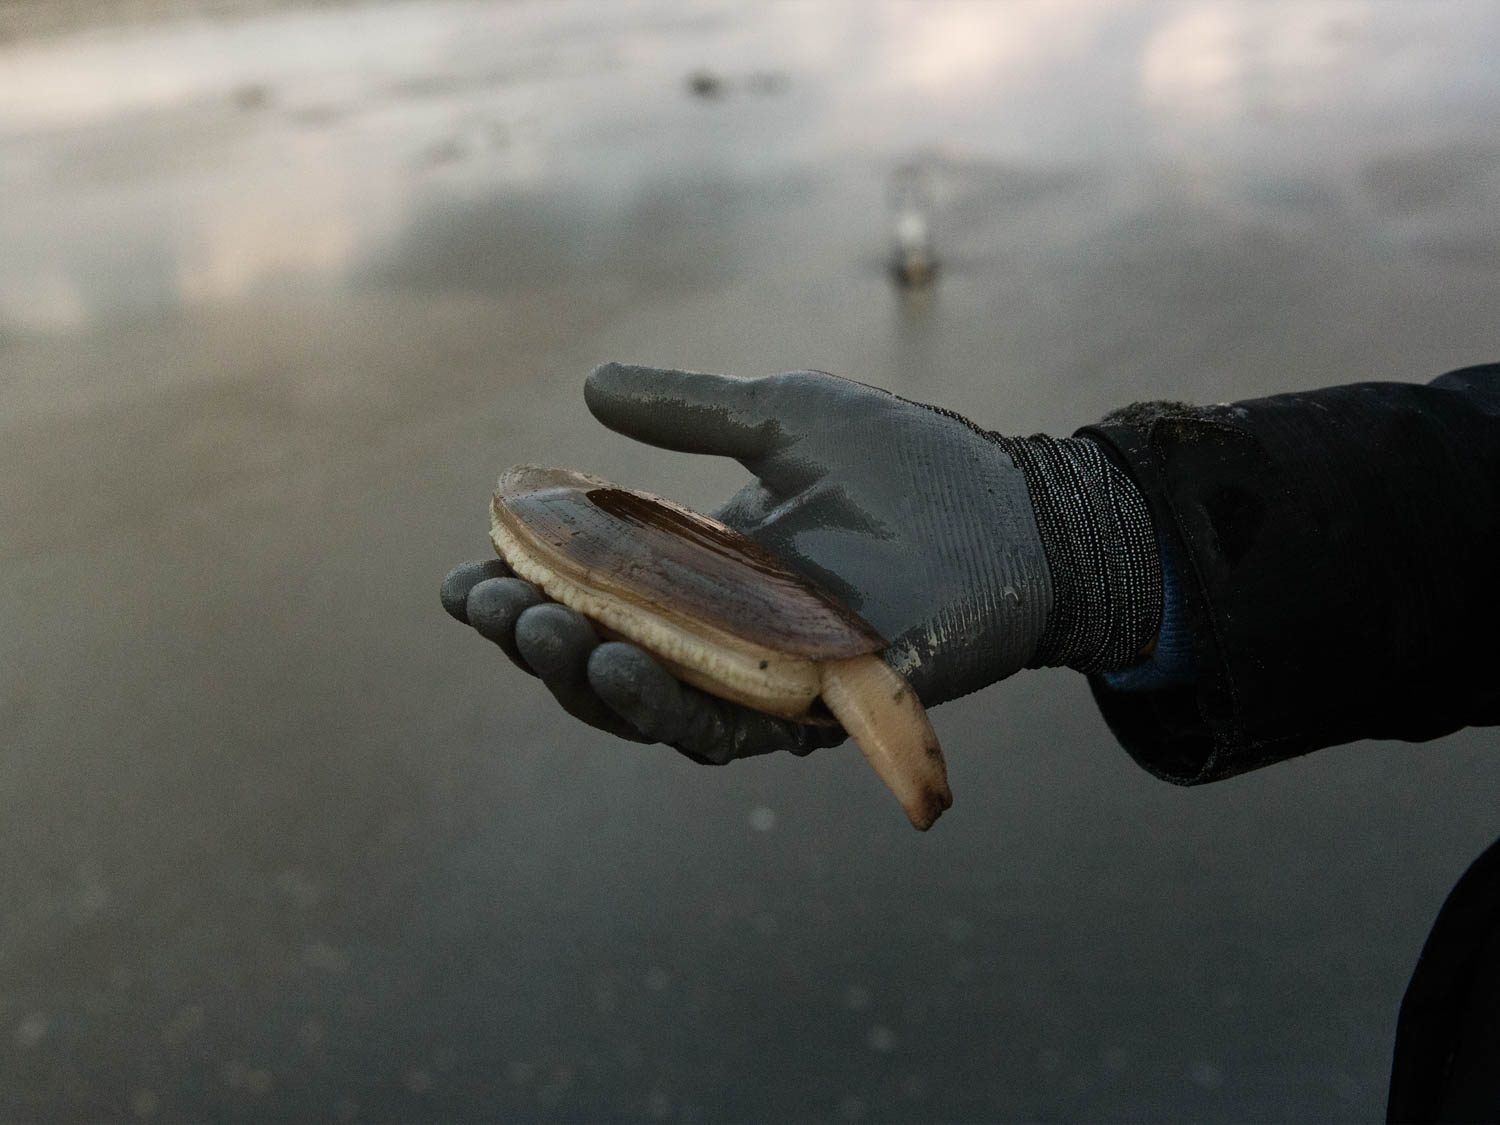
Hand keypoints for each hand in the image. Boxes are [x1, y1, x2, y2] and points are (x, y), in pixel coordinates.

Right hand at [442, 363, 1053, 762]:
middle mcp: (726, 639)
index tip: (468, 575)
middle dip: (536, 640)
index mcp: (709, 578)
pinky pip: (728, 726)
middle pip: (607, 661)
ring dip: (583, 677)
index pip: (598, 599)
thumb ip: (690, 413)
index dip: (529, 594)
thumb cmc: (911, 467)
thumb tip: (593, 385)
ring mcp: (769, 681)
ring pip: (652, 704)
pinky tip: (618, 662)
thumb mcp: (782, 419)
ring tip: (534, 631)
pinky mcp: (817, 710)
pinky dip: (666, 704)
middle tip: (487, 606)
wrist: (1016, 509)